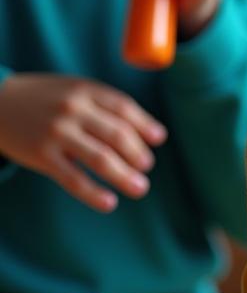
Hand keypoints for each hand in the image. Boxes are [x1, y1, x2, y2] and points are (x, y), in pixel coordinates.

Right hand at [0, 74, 166, 211]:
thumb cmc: (44, 99)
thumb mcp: (73, 89)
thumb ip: (105, 104)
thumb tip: (148, 131)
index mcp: (85, 90)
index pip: (124, 108)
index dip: (145, 125)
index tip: (159, 140)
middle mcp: (73, 109)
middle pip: (117, 135)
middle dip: (138, 154)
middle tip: (147, 167)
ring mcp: (57, 133)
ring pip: (100, 159)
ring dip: (124, 176)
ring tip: (140, 188)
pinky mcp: (42, 156)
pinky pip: (73, 179)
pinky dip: (94, 193)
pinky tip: (109, 203)